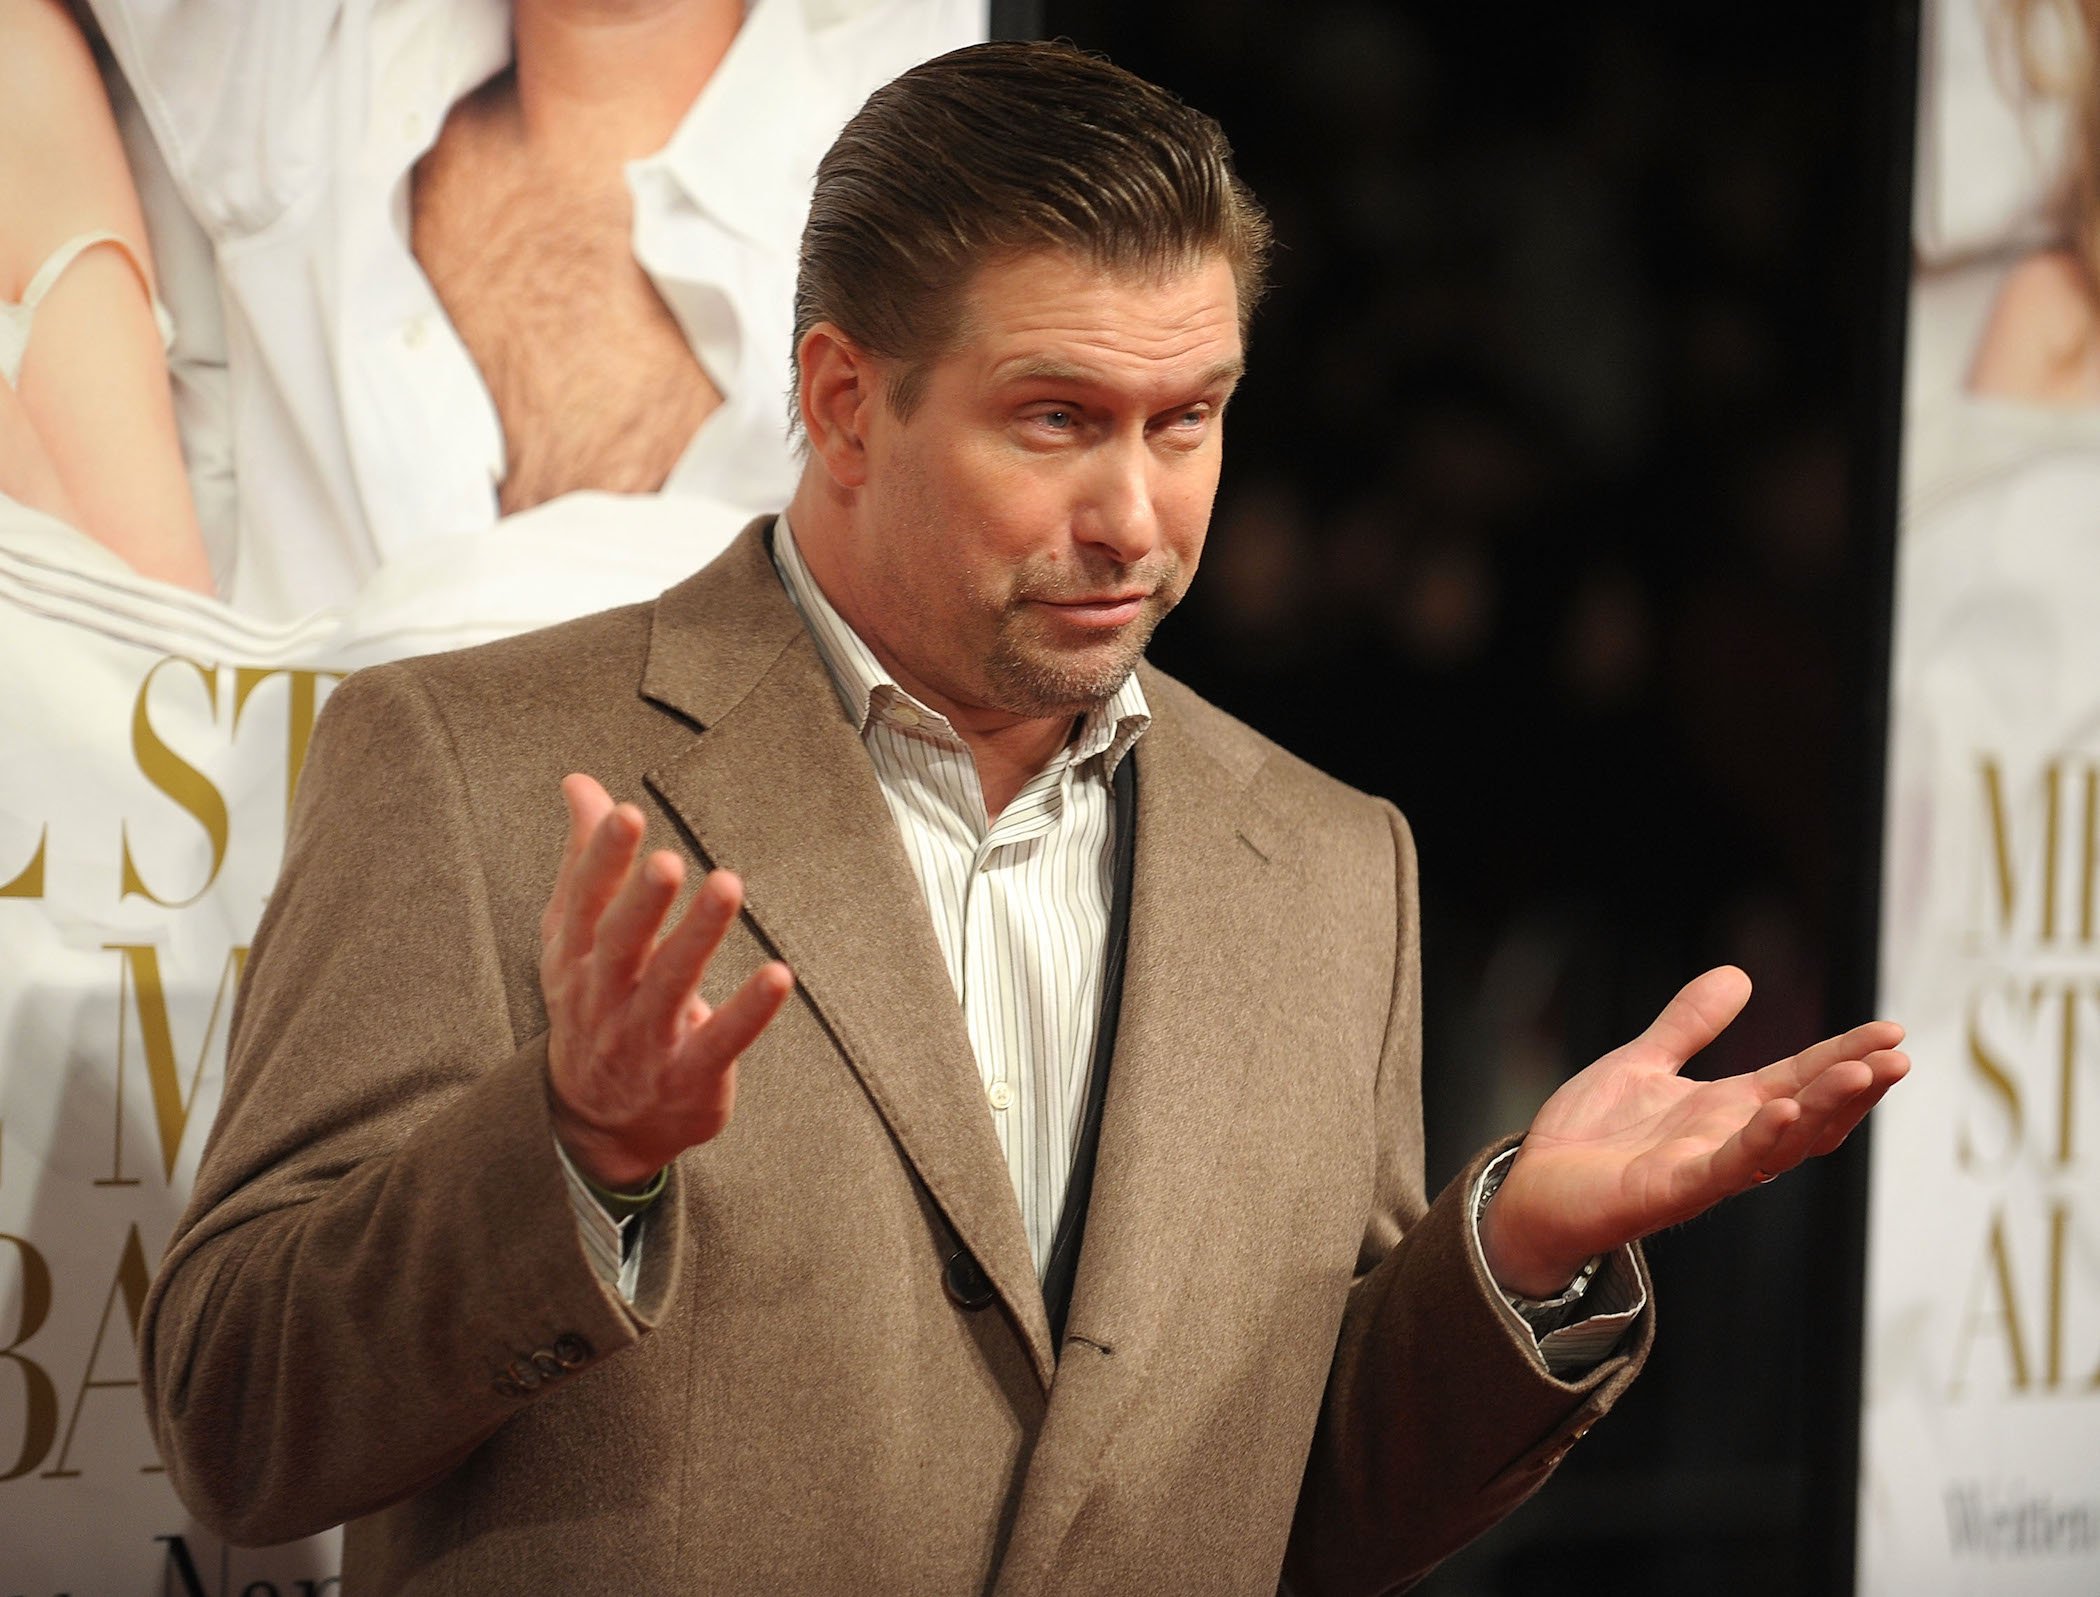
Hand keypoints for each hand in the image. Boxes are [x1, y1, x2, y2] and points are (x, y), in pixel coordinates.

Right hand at [538, 773, 793, 1189]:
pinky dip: (750, 1011)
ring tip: (727, 886)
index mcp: (572, 958)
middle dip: (642, 904)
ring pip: (670, 986)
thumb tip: (579, 783)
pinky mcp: (689, 1075)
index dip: (601, 860)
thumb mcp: (573, 938)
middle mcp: (603, 998)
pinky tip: (780, 976)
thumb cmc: (592, 1003)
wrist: (594, 1120)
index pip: (584, 903)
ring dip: (698, 938)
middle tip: (667, 861)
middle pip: (620, 946)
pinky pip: (721, 1041)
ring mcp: (645, 1040)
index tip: (626, 815)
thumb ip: (585, 859)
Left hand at [1477, 966, 1907, 1297]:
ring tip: (1862, 1075)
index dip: (1845, 1055)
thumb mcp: (1643, 1062)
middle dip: (1855, 1086)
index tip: (1891, 1030)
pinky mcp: (1672, 1191)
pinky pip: (1728, 1169)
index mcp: (1726, 1110)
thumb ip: (1689, 1023)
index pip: (1800, 1079)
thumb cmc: (1589, 1138)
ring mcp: (1705, 1170)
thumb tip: (1737, 974)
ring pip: (1784, 1144)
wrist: (1533, 1188)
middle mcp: (1728, 1142)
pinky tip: (1784, 1112)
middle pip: (1809, 1112)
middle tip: (1898, 1056)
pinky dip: (1759, 1142)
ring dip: (1825, 1110)